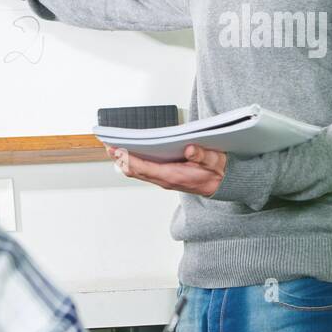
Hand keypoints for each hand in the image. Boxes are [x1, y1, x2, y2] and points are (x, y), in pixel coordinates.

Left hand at [107, 144, 226, 196]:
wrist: (224, 185)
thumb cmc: (218, 172)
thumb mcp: (216, 161)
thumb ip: (203, 156)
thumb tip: (191, 149)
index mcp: (174, 175)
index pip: (144, 168)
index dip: (128, 158)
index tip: (115, 149)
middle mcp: (165, 180)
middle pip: (135, 171)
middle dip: (120, 159)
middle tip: (107, 146)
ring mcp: (164, 179)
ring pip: (138, 172)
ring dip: (125, 161)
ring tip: (113, 148)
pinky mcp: (165, 177)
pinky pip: (144, 171)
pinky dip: (134, 163)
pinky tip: (129, 154)